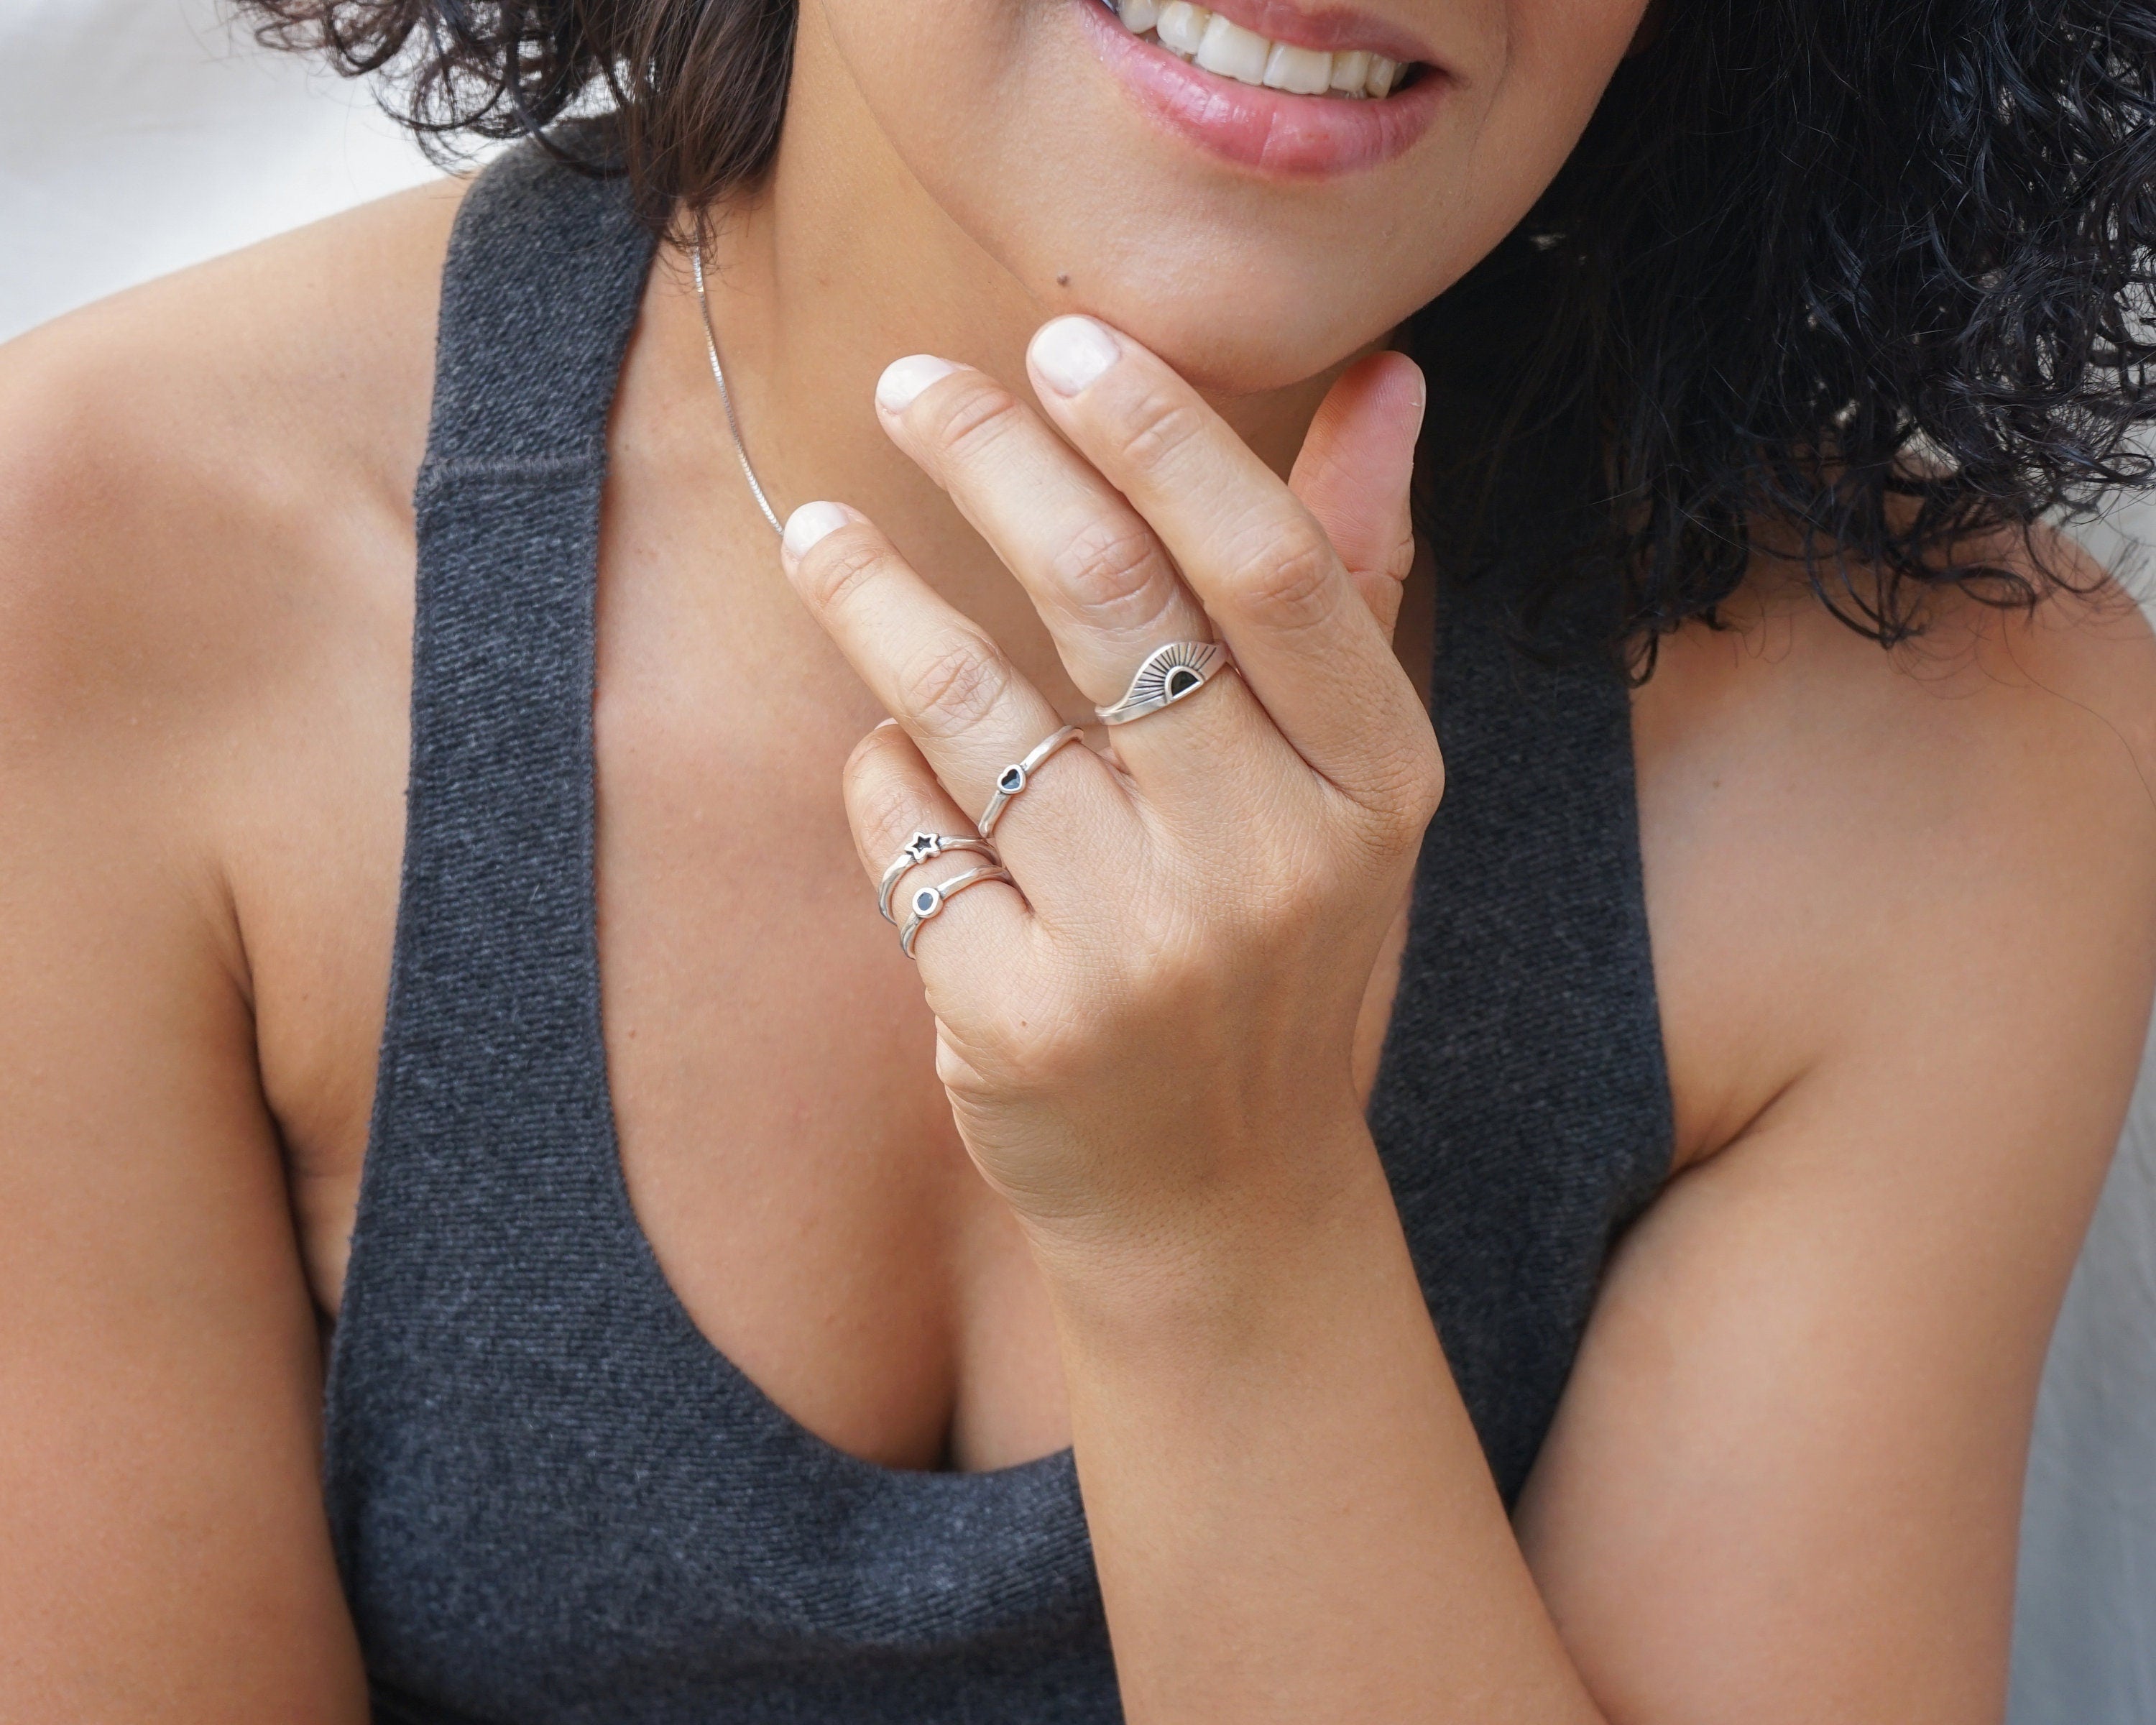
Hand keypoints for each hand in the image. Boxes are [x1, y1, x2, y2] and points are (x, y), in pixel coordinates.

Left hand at [781, 318, 1437, 1273]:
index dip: (1163, 435)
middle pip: (1107, 598)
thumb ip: (1347, 582)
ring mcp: (1139, 949)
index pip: (1268, 564)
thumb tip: (1386, 379)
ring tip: (816, 530)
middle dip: (993, 461)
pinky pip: (903, 828)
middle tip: (913, 384)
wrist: (1216, 1202)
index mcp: (1373, 786)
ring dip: (873, 594)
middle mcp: (1270, 861)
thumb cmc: (1275, 955)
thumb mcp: (1342, 791)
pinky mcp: (1015, 1017)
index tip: (1063, 341)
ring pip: (967, 705)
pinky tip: (897, 767)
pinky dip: (882, 775)